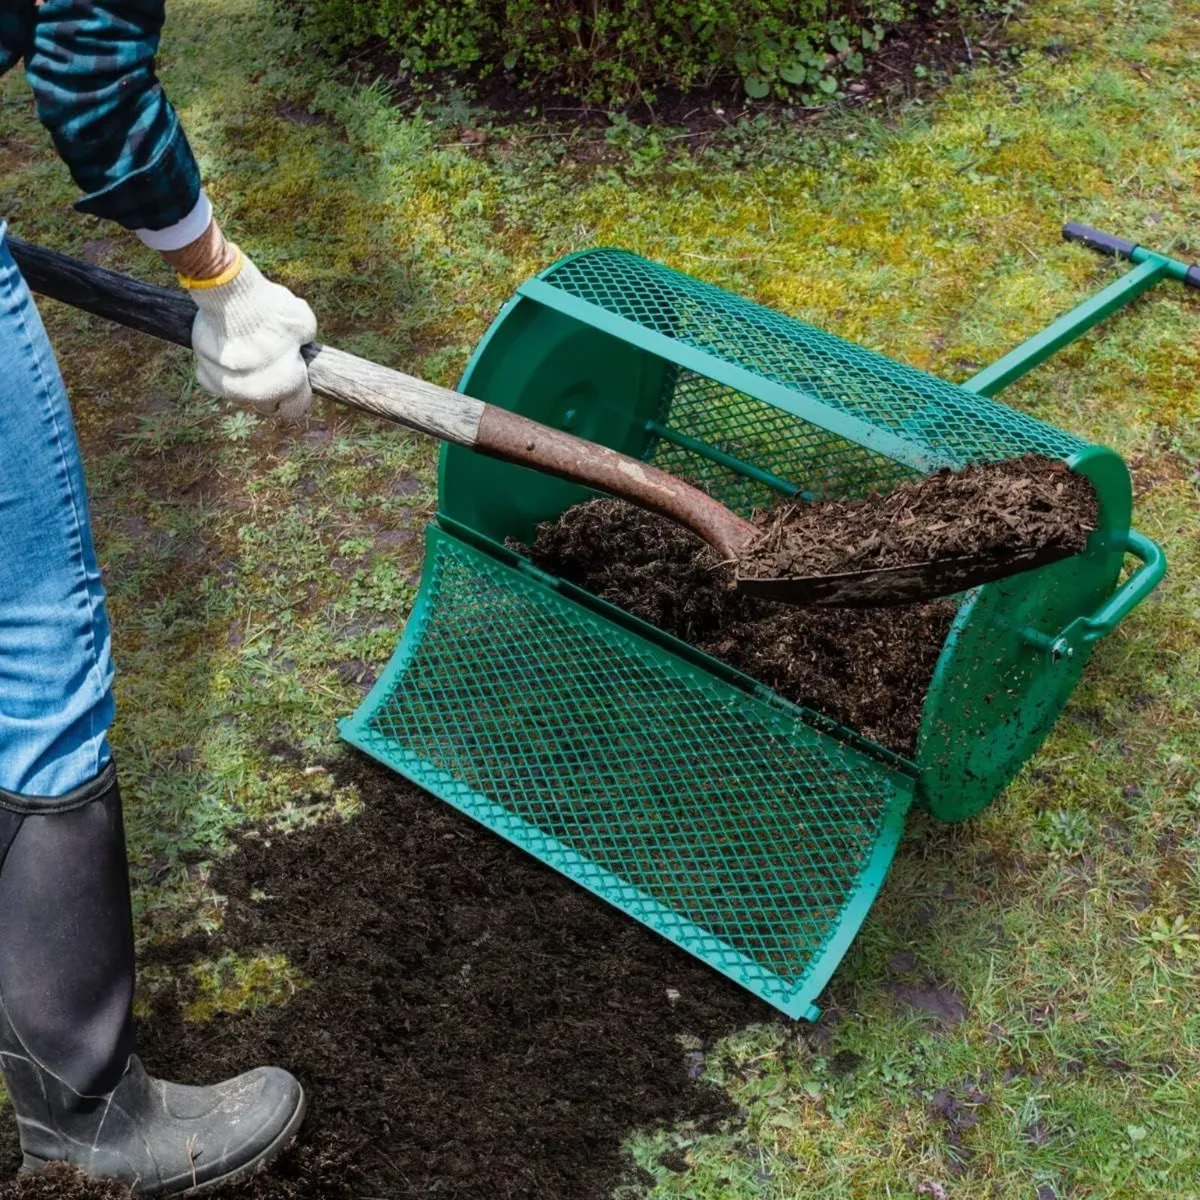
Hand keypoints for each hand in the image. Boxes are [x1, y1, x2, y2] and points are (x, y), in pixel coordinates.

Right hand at [178, 245, 316, 421]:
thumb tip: (298, 343)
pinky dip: (220, 371)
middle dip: (271, 390)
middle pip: (268, 405)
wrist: (229, 298)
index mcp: (288, 385)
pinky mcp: (207, 378)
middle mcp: (259, 395)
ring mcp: (231, 389)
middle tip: (270, 365)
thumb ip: (304, 341)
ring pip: (242, 394)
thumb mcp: (303, 322)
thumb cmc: (270, 309)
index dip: (297, 395)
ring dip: (245, 381)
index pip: (296, 408)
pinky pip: (216, 382)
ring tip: (246, 354)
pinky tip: (225, 352)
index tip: (293, 382)